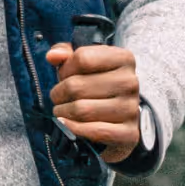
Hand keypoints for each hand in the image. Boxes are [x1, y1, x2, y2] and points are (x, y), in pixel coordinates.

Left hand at [49, 40, 141, 164]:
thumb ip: (66, 53)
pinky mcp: (129, 132)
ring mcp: (131, 108)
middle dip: (58, 94)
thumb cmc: (98, 85)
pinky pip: (94, 131)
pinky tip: (66, 123)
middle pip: (76, 86)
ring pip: (81, 110)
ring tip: (62, 110)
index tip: (64, 76)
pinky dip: (74, 128)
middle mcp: (130, 82)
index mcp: (123, 58)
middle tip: (58, 98)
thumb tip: (53, 56)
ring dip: (63, 112)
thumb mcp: (84, 63)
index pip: (82, 58)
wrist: (119, 117)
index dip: (64, 69)